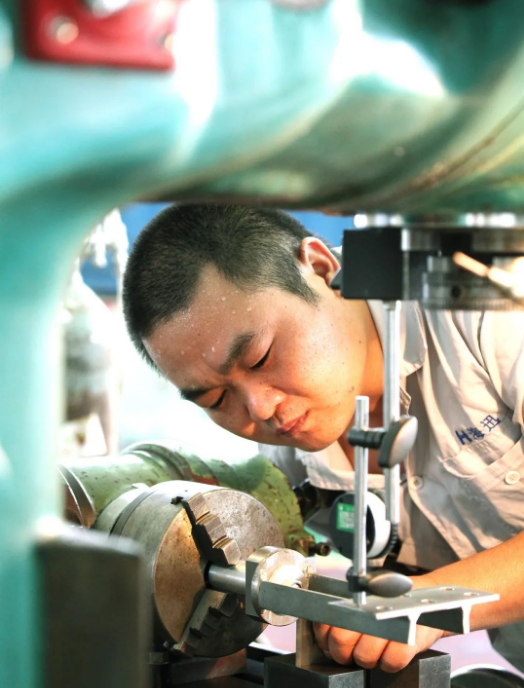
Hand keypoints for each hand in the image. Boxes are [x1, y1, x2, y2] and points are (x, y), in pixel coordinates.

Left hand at [313, 575, 444, 672]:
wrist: (430, 602)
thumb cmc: (393, 602)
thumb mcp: (367, 600)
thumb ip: (343, 613)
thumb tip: (323, 633)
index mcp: (357, 598)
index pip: (328, 621)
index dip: (325, 637)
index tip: (328, 643)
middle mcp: (371, 608)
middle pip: (341, 640)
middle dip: (342, 652)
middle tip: (350, 650)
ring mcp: (391, 623)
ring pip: (364, 656)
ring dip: (366, 659)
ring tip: (373, 649)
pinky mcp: (410, 640)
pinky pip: (391, 663)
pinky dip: (388, 663)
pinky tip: (389, 653)